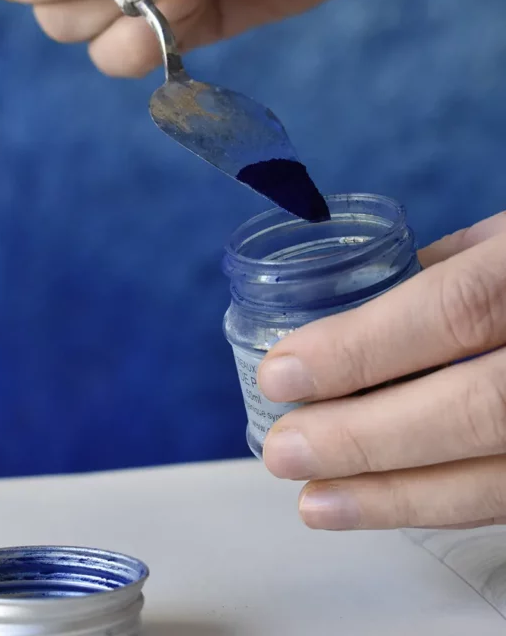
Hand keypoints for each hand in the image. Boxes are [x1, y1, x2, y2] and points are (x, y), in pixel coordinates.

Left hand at [258, 211, 505, 529]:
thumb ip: (458, 265)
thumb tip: (372, 306)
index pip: (452, 311)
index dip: (362, 348)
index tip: (283, 373)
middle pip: (475, 410)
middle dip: (367, 439)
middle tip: (284, 450)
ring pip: (505, 477)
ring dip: (400, 496)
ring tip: (318, 501)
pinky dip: (453, 502)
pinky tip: (390, 501)